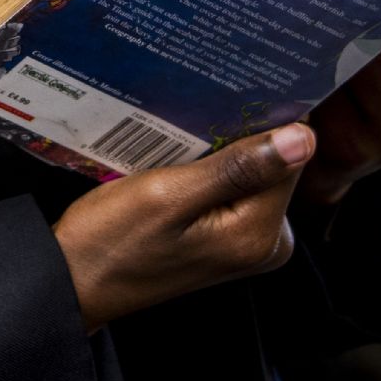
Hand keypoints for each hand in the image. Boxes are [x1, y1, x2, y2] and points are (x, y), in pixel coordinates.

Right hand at [52, 124, 314, 332]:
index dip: (262, 121)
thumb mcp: (168, 195)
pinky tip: (179, 162)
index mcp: (259, 234)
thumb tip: (304, 139)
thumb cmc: (111, 241)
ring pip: (255, 175)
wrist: (75, 282)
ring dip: (223, 152)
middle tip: (192, 118)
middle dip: (240, 137)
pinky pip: (237, 191)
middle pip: (276, 166)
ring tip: (180, 141)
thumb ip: (239, 168)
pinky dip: (213, 171)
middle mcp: (266, 244)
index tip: (226, 98)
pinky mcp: (230, 242)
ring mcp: (248, 245)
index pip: (290, 156)